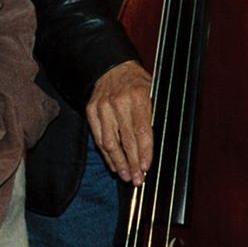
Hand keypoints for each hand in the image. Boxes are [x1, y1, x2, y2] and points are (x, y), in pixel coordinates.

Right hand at [86, 60, 153, 183]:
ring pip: (110, 142)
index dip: (144, 151)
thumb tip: (156, 144)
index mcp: (138, 96)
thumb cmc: (137, 82)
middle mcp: (118, 102)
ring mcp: (102, 107)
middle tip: (137, 179)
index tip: (146, 167)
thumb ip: (154, 115)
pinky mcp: (91, 111)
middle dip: (132, 163)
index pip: (141, 130)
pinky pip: (99, 138)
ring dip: (118, 163)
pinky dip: (106, 154)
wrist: (113, 67)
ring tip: (125, 176)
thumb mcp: (153, 91)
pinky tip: (113, 164)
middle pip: (126, 140)